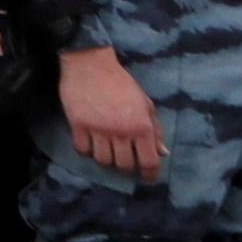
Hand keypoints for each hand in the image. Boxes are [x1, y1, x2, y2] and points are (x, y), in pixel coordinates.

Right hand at [54, 43, 166, 181]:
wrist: (90, 64)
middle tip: (125, 162)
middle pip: (124, 165)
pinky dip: (87, 152)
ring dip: (106, 160)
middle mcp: (121, 131)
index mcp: (141, 126)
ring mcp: (98, 130)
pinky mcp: (78, 126)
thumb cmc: (121, 83)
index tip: (147, 177)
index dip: (150, 174)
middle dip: (126, 168)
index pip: (149, 161)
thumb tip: (163, 152)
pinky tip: (90, 144)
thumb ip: (155, 129)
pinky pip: (83, 150)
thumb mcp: (144, 103)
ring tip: (107, 153)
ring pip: (103, 161)